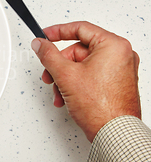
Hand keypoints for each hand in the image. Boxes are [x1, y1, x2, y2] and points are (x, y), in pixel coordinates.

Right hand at [31, 21, 139, 141]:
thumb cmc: (101, 107)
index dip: (58, 32)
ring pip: (82, 65)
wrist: (113, 133)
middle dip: (60, 65)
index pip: (80, 29)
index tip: (45, 36)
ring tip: (59, 91)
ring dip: (65, 78)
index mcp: (113, 46)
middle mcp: (121, 55)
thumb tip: (40, 44)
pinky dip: (76, 84)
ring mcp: (120, 70)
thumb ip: (48, 55)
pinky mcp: (117, 83)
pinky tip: (67, 96)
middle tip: (49, 74)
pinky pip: (91, 75)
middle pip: (78, 50)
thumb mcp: (65, 74)